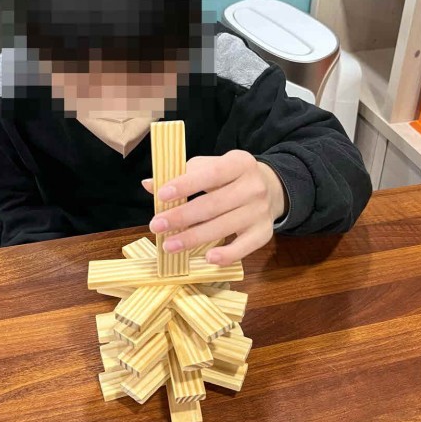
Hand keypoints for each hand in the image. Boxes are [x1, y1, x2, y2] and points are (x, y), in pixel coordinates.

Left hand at [142, 150, 287, 265]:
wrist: (271, 189)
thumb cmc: (231, 178)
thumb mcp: (212, 168)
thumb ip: (183, 175)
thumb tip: (149, 184)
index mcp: (239, 163)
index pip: (211, 174)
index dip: (186, 184)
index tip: (161, 195)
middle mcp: (253, 186)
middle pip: (214, 204)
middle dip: (182, 217)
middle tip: (156, 226)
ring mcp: (260, 211)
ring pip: (223, 227)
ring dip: (193, 238)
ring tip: (169, 246)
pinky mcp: (264, 233)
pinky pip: (244, 247)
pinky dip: (227, 254)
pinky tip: (207, 258)